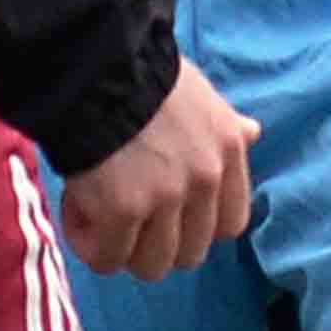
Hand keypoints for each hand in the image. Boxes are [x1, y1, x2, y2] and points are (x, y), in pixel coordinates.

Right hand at [60, 58, 257, 280]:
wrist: (97, 65)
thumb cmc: (143, 75)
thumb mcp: (201, 95)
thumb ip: (225, 124)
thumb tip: (253, 132)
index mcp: (229, 151)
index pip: (231, 226)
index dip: (196, 227)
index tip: (169, 214)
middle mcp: (206, 179)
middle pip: (190, 254)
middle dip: (157, 243)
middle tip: (128, 217)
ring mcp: (167, 198)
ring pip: (151, 266)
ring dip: (122, 249)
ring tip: (99, 215)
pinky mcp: (123, 211)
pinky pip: (107, 258)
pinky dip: (89, 245)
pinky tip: (77, 211)